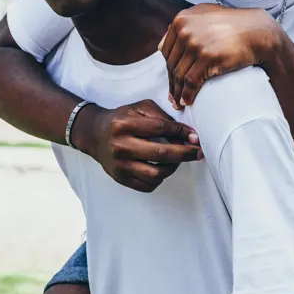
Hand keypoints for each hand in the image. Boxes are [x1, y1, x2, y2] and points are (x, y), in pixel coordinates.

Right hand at [72, 99, 201, 192]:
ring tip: (178, 160)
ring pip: (156, 174)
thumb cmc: (122, 119)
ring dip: (173, 167)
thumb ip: (161, 116)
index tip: (195, 137)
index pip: (160, 128)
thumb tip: (186, 132)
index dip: (181, 133)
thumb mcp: (139, 108)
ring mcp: (120, 165)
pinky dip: (160, 178)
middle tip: (198, 152)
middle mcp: (121, 146)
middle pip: (161, 154)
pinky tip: (162, 168)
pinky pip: (148, 185)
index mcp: (125, 124)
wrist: (95, 135)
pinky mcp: (120, 178)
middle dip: (185, 153)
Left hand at [159, 3, 278, 107]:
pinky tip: (187, 101)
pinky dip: (187, 94)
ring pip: (179, 74)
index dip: (168, 69)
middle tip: (172, 98)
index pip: (167, 50)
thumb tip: (161, 46)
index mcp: (181, 20)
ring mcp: (195, 43)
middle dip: (171, 83)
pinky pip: (191, 81)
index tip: (171, 81)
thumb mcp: (204, 15)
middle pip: (172, 63)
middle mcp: (185, 30)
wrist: (257, 32)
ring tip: (179, 103)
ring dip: (177, 92)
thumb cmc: (233, 24)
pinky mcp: (207, 57)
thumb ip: (184, 25)